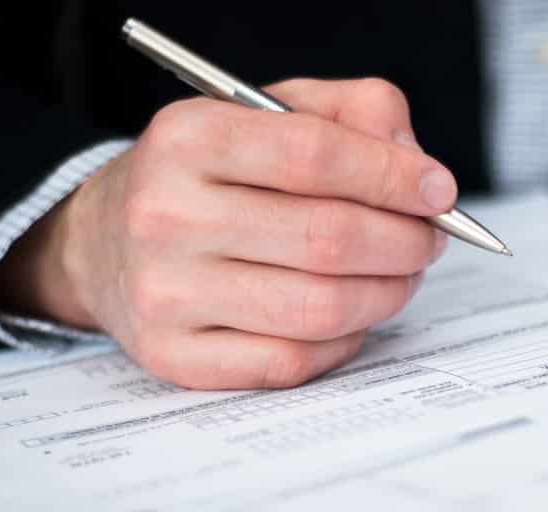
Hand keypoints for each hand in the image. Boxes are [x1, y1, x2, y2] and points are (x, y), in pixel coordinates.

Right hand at [0, 78, 453, 388]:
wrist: (106, 241)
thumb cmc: (211, 176)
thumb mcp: (270, 114)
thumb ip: (354, 113)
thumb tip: (419, 167)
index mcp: (189, 138)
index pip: (316, 155)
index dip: (395, 177)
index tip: (441, 192)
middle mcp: (167, 215)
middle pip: (329, 239)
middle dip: (406, 243)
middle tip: (430, 240)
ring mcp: (166, 294)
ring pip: (321, 310)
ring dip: (387, 295)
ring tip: (400, 275)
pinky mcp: (175, 357)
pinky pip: (294, 361)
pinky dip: (345, 341)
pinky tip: (350, 316)